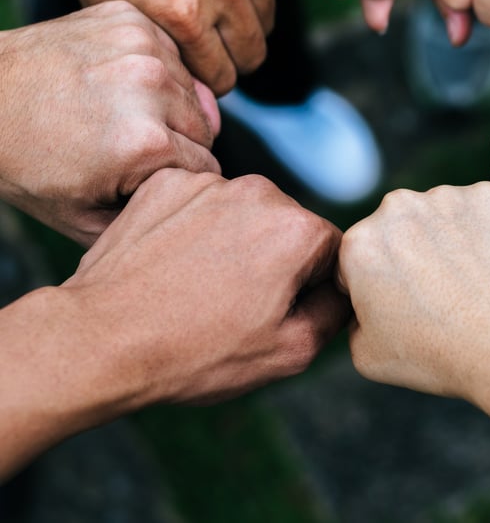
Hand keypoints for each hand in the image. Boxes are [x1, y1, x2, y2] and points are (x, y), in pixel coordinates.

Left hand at [0, 1, 219, 244]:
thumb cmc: (27, 161)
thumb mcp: (83, 219)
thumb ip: (149, 217)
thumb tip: (195, 203)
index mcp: (145, 142)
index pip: (206, 167)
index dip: (179, 178)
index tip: (148, 176)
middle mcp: (152, 87)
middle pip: (206, 127)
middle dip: (179, 142)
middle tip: (133, 147)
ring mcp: (142, 46)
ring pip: (192, 88)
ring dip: (170, 104)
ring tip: (125, 114)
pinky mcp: (131, 19)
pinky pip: (171, 53)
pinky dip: (156, 69)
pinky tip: (119, 82)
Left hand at [46, 0, 275, 95]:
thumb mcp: (123, 17)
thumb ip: (168, 53)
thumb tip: (205, 84)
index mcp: (184, 13)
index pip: (224, 76)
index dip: (209, 78)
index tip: (199, 67)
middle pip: (254, 52)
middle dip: (233, 55)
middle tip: (212, 42)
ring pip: (267, 16)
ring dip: (245, 17)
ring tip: (214, 3)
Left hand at [65, 169, 349, 403]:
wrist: (101, 339)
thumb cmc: (195, 352)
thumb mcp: (287, 353)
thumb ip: (334, 312)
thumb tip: (343, 290)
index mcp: (298, 231)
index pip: (331, 252)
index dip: (311, 287)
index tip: (276, 312)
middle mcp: (259, 192)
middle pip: (287, 226)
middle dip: (273, 260)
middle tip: (235, 305)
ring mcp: (209, 183)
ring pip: (242, 212)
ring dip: (233, 242)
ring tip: (197, 287)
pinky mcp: (166, 182)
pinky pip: (199, 202)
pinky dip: (193, 227)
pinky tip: (172, 264)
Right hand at [337, 182, 489, 401]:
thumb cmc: (438, 355)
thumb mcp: (366, 354)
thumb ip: (353, 319)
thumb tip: (364, 304)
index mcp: (360, 242)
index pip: (362, 258)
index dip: (378, 285)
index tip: (403, 306)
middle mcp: (397, 206)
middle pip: (399, 228)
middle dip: (410, 253)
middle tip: (438, 294)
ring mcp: (446, 196)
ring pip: (440, 216)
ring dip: (448, 239)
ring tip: (469, 283)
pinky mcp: (489, 195)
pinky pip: (481, 211)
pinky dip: (486, 232)